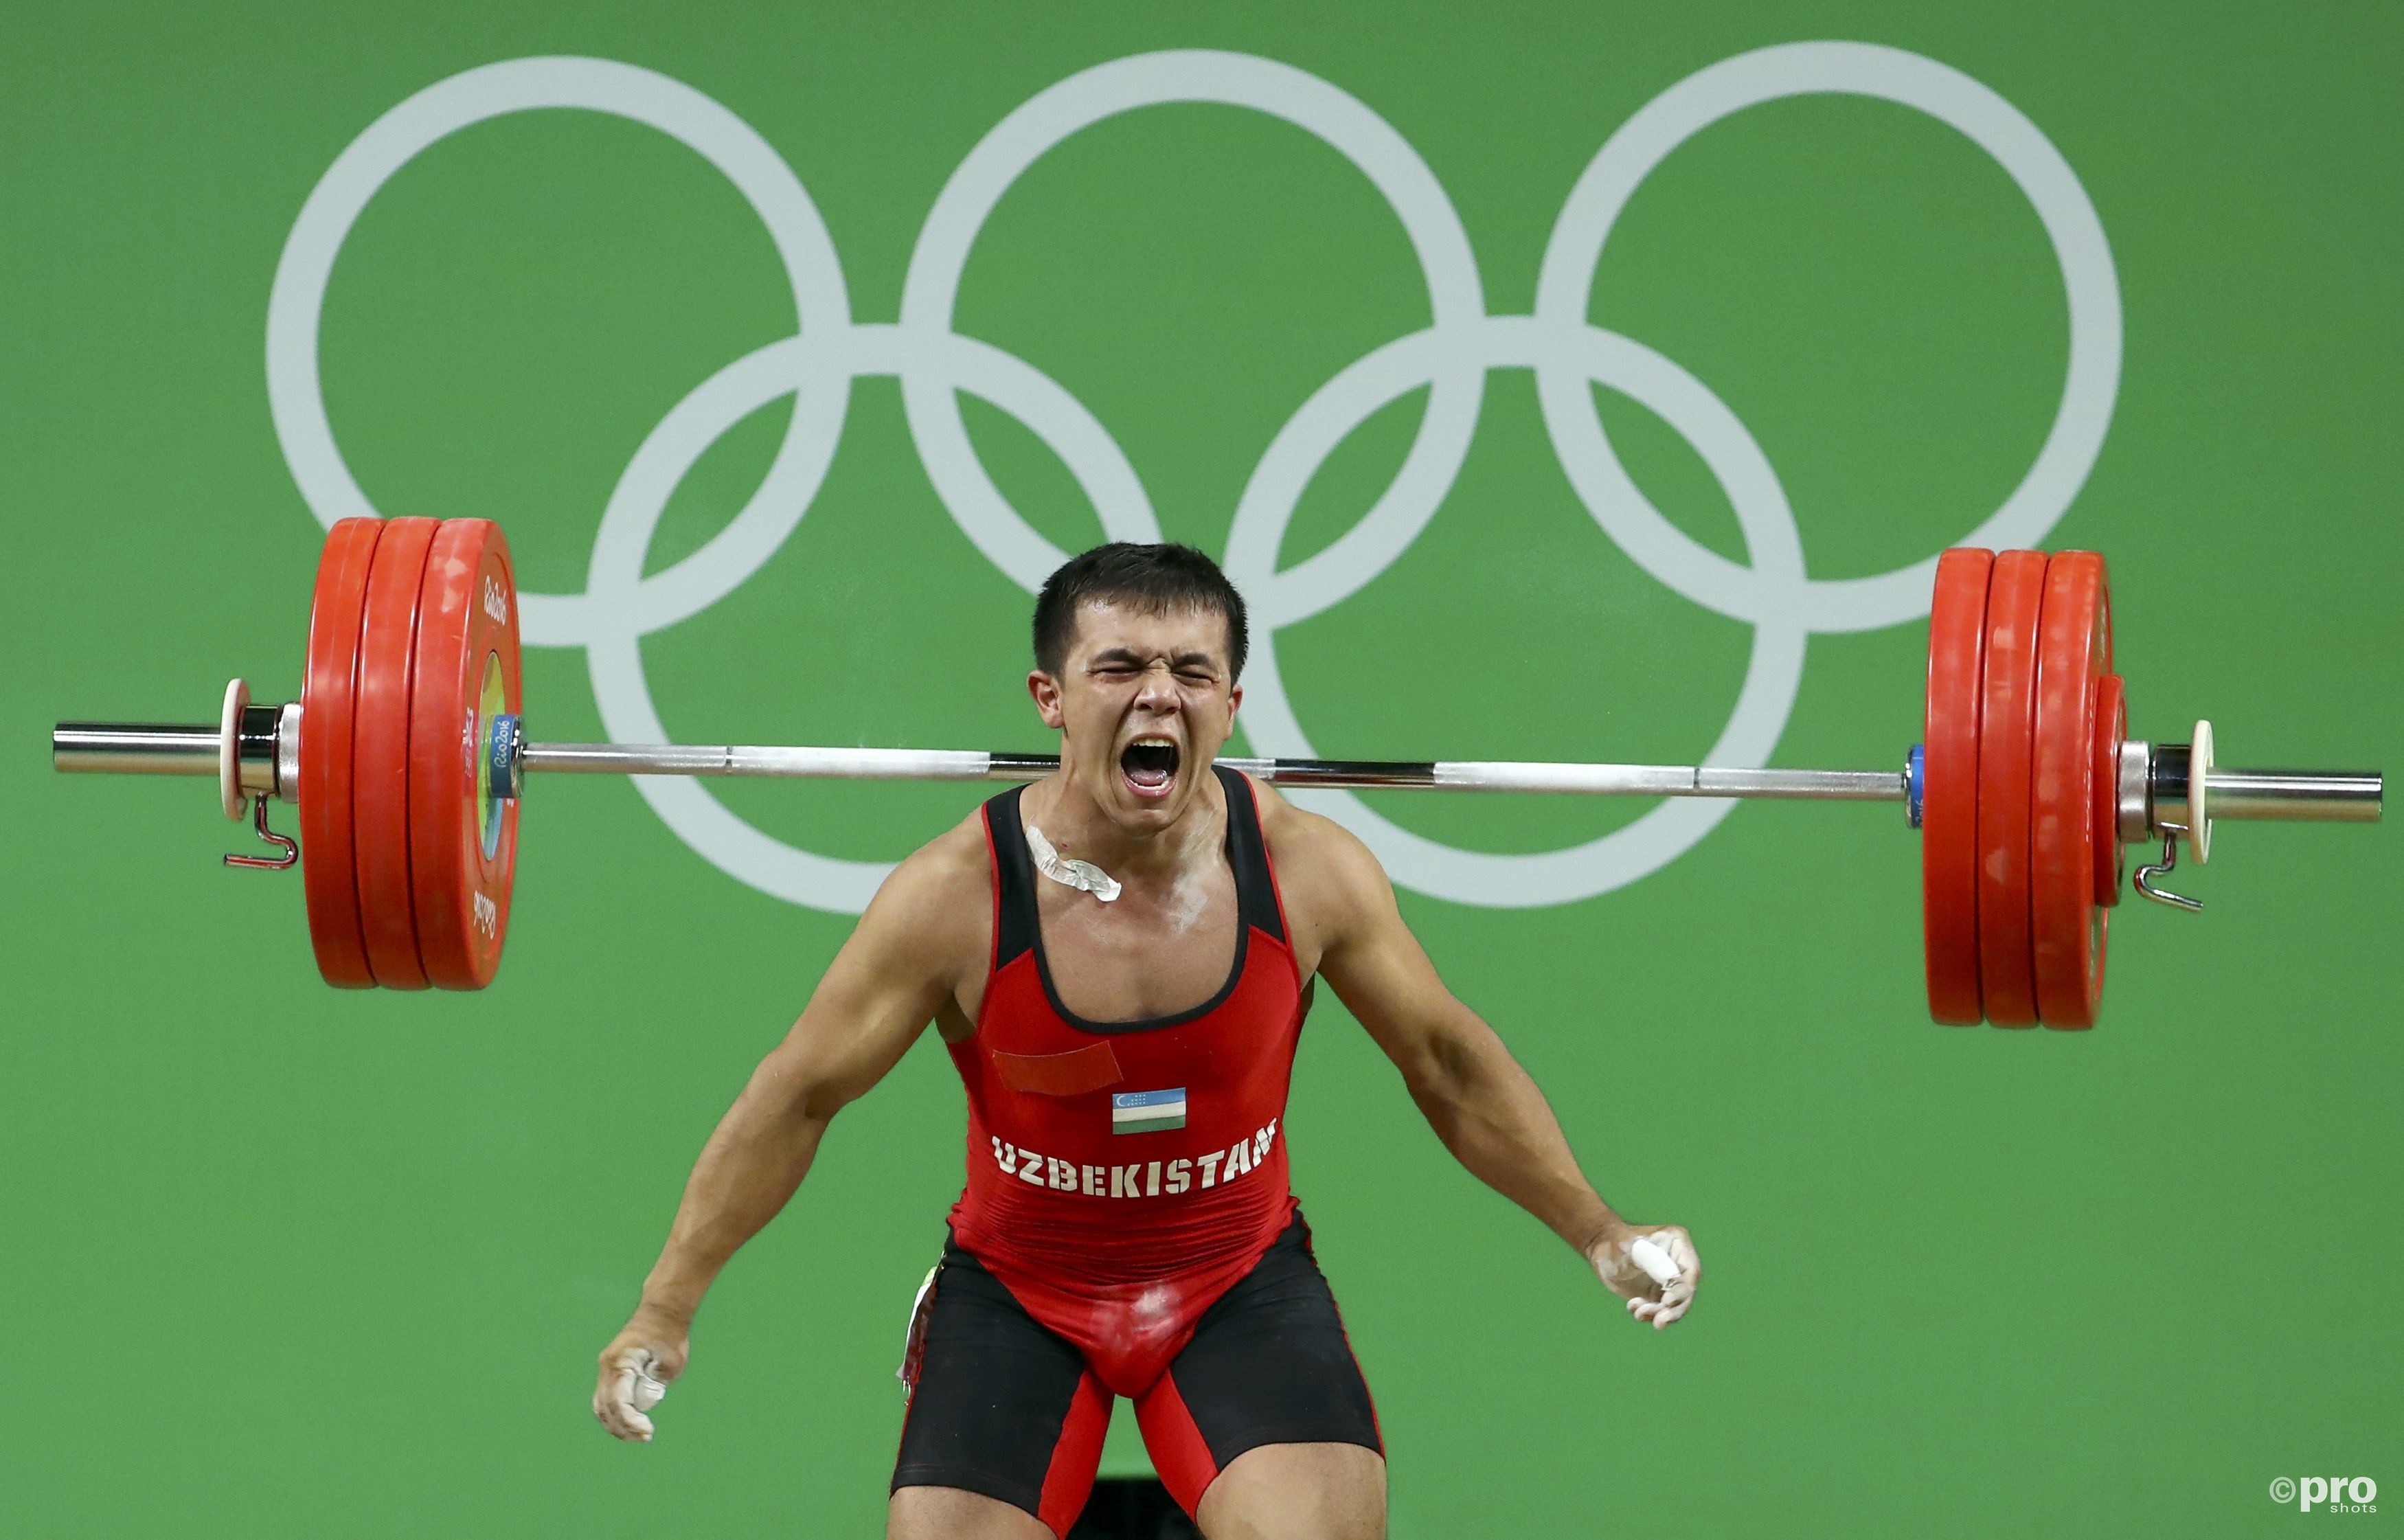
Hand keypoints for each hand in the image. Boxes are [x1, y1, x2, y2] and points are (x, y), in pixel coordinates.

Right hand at [594, 1304, 690, 1441]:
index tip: (648, 1431)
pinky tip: (631, 1423)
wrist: (662, 1312)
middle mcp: (607, 1366)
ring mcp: (606, 1369)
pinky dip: (616, 1413)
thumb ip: (655, 1384)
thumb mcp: (671, 1362)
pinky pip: (606, 1398)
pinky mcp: (611, 1371)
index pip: (619, 1402)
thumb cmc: (670, 1335)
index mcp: (621, 1362)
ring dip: (617, 1424)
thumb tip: (642, 1405)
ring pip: (602, 1406)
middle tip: (645, 1437)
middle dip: (623, 1428)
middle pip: (606, 1408)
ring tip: (638, 1435)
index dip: (631, 1422)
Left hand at [1587, 1223, 1698, 1330]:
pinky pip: (1660, 1310)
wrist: (1600, 1248)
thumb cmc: (1615, 1242)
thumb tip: (1672, 1280)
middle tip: (1659, 1322)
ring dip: (1659, 1314)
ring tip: (1639, 1313)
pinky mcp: (1659, 1293)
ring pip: (1674, 1305)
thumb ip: (1651, 1261)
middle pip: (1686, 1292)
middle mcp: (1679, 1262)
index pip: (1690, 1271)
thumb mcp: (1631, 1249)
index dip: (1682, 1290)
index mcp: (1678, 1243)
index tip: (1667, 1302)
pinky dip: (1649, 1313)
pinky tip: (1632, 1308)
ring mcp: (1670, 1279)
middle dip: (1673, 1310)